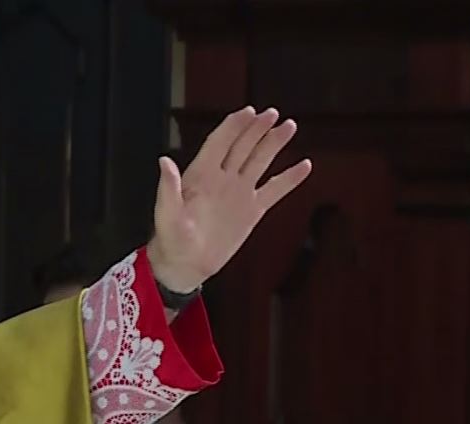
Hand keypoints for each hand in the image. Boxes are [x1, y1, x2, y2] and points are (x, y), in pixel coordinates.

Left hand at [147, 107, 311, 293]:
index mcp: (200, 176)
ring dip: (274, 144)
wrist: (185, 266)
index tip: (248, 112)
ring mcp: (238, 193)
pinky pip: (274, 190)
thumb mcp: (166, 215)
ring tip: (288, 126)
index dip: (233, 126)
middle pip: (242, 146)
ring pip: (259, 161)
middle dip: (256, 128)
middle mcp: (221, 179)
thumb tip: (164, 161)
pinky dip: (289, 178)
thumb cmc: (170, 241)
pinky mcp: (252, 210)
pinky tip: (304, 166)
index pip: (219, 143)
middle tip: (271, 113)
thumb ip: (168, 188)